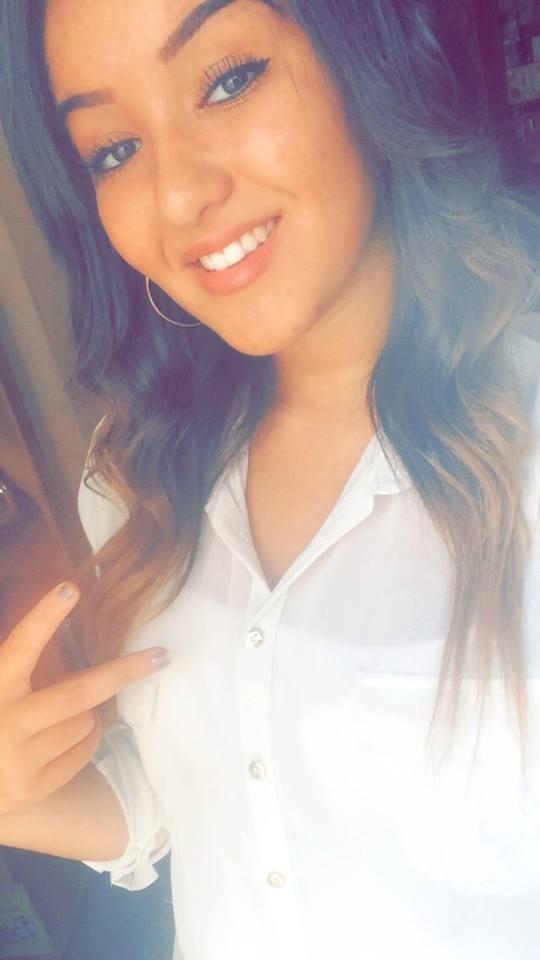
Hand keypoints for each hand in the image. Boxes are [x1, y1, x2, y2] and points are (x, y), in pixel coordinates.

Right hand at [0, 582, 169, 816]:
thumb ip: (15, 663)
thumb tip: (60, 614)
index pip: (21, 645)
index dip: (45, 616)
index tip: (71, 588)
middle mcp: (6, 722)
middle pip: (80, 692)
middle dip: (124, 671)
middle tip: (160, 656)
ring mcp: (20, 760)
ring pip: (86, 723)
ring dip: (92, 711)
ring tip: (76, 709)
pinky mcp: (32, 789)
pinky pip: (82, 754)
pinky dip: (86, 739)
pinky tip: (70, 734)